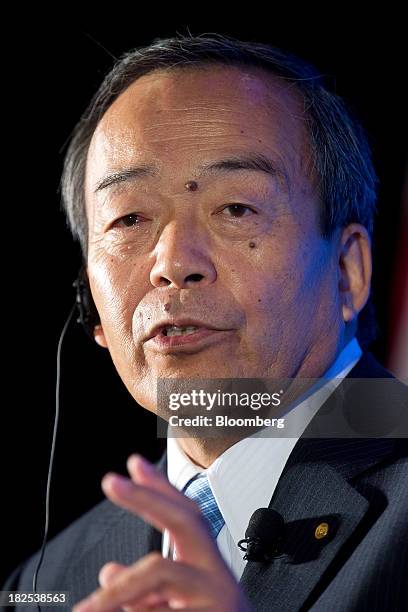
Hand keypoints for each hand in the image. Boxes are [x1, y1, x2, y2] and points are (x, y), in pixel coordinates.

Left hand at [72, 454, 251, 610]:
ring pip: (159, 570)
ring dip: (117, 590)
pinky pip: (158, 611)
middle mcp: (217, 577)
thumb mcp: (174, 606)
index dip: (159, 488)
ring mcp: (216, 598)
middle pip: (185, 520)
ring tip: (86, 611)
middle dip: (146, 497)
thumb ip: (145, 586)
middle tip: (110, 482)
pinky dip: (134, 611)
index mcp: (207, 569)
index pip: (186, 515)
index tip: (132, 465)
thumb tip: (109, 568)